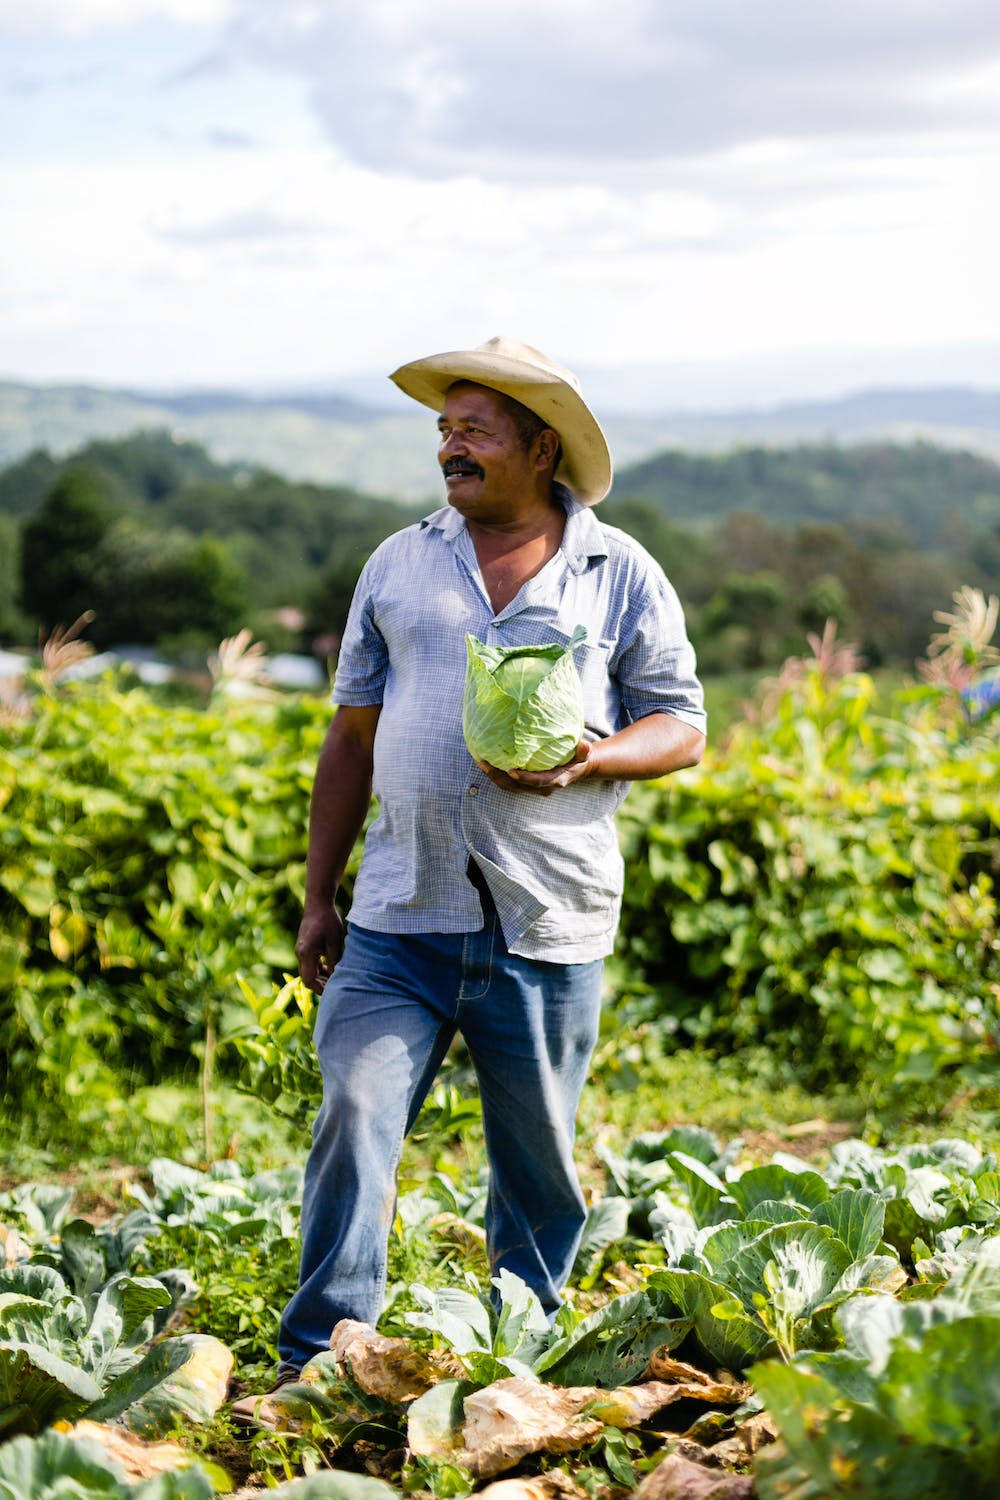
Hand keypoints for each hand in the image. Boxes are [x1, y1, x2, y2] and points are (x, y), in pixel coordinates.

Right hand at [296, 902, 344, 993]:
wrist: (318, 903)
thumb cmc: (328, 921)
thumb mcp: (335, 943)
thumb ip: (335, 961)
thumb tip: (336, 978)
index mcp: (306, 953)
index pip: (309, 980)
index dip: (320, 988)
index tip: (332, 990)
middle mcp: (300, 953)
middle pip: (307, 977)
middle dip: (320, 984)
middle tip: (336, 985)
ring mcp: (301, 950)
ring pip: (308, 970)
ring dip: (320, 976)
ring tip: (335, 976)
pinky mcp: (304, 946)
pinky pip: (309, 962)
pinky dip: (318, 967)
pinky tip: (330, 966)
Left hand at [476, 740, 592, 795]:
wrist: (578, 769)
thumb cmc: (579, 758)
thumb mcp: (583, 755)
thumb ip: (583, 751)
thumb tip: (585, 745)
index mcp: (555, 780)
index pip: (538, 782)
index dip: (524, 778)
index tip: (510, 770)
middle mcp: (542, 787)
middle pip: (517, 786)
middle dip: (499, 777)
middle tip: (484, 763)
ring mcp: (532, 788)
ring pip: (509, 786)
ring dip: (494, 776)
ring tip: (480, 762)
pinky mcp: (526, 785)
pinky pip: (508, 783)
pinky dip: (496, 774)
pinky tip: (486, 762)